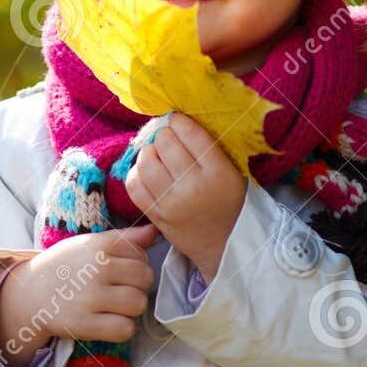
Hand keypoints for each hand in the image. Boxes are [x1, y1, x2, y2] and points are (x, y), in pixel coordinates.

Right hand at [0, 223, 158, 364]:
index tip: (121, 271)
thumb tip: (154, 231)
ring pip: (139, 304)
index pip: (141, 254)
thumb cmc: (65, 267)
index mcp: (99, 245)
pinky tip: (110, 322)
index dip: (137, 264)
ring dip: (131, 309)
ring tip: (115, 306)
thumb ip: (124, 239)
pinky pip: (125, 329)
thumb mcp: (90, 244)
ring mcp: (90, 297)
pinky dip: (122, 329)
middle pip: (145, 279)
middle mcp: (97, 268)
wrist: (29, 294)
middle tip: (119, 290)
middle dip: (138, 287)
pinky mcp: (84, 324)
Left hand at [124, 112, 246, 283]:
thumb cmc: (230, 204)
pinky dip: (136, 174)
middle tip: (168, 142)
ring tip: (156, 156)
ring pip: (146, 161)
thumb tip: (176, 122)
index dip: (178, 121)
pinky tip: (145, 173)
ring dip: (148, 152)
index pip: (190, 133)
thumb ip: (209, 148)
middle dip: (164, 136)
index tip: (177, 122)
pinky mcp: (157, 216)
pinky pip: (134, 186)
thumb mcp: (232, 172)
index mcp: (217, 172)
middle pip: (165, 143)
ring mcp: (172, 203)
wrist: (225, 246)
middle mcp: (193, 186)